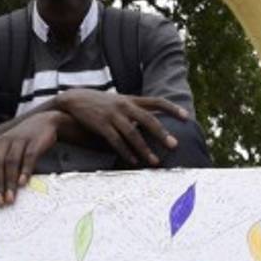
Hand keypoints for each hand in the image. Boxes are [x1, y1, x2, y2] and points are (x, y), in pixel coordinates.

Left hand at [0, 111, 62, 206]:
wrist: (45, 122)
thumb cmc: (23, 141)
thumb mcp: (8, 148)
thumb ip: (1, 163)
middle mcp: (4, 141)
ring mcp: (19, 140)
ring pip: (11, 162)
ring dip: (10, 182)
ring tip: (11, 198)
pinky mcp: (34, 142)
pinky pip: (29, 157)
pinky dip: (25, 170)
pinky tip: (24, 182)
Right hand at [55, 89, 187, 165]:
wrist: (74, 99)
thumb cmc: (100, 102)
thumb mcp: (119, 101)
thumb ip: (134, 109)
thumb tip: (151, 121)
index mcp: (132, 99)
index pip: (157, 101)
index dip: (172, 108)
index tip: (186, 117)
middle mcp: (125, 105)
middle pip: (148, 120)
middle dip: (162, 134)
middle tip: (174, 145)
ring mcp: (113, 115)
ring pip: (133, 134)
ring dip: (145, 149)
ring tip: (155, 162)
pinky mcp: (101, 125)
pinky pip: (116, 141)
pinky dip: (126, 152)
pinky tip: (134, 161)